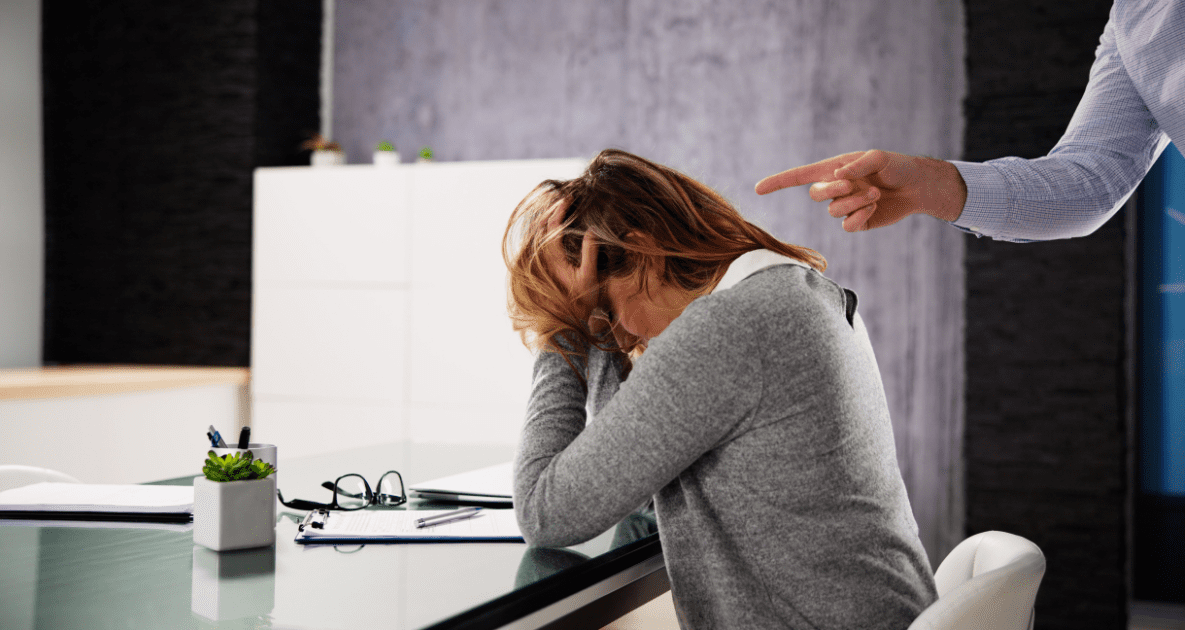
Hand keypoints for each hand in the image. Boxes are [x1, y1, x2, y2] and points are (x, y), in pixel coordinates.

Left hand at [542, 205, 637, 350]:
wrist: (570, 321)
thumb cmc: (582, 301)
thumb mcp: (589, 276)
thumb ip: (590, 252)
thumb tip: (592, 230)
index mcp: (554, 258)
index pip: (553, 228)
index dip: (560, 211)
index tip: (569, 198)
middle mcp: (545, 259)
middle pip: (544, 228)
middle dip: (553, 210)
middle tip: (565, 198)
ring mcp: (545, 263)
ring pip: (541, 235)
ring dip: (549, 219)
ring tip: (560, 207)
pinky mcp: (548, 268)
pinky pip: (544, 244)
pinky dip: (549, 231)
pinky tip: (557, 227)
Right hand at [754, 150, 967, 231]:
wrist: (918, 187)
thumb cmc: (897, 166)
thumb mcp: (879, 157)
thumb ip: (857, 164)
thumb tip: (838, 175)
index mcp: (833, 169)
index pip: (799, 177)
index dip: (778, 182)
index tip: (758, 188)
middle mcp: (836, 188)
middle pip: (816, 195)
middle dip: (833, 190)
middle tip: (852, 183)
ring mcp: (845, 207)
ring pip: (833, 211)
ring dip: (855, 202)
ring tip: (875, 193)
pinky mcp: (858, 223)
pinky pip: (847, 226)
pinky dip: (860, 217)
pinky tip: (873, 209)